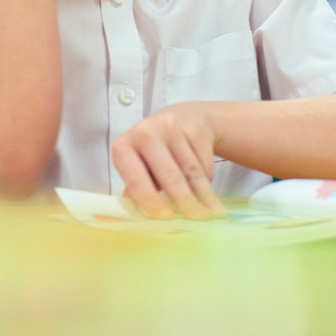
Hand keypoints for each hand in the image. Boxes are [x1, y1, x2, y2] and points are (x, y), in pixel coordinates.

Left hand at [111, 103, 226, 219]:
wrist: (182, 116)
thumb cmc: (154, 149)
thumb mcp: (138, 164)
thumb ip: (136, 188)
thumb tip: (132, 219)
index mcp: (124, 147)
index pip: (137, 181)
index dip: (152, 202)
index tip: (167, 218)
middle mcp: (146, 133)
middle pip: (170, 176)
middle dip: (186, 202)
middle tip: (198, 219)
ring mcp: (173, 127)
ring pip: (192, 171)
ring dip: (203, 195)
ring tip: (211, 212)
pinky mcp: (196, 127)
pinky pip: (205, 160)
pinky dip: (208, 179)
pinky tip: (209, 190)